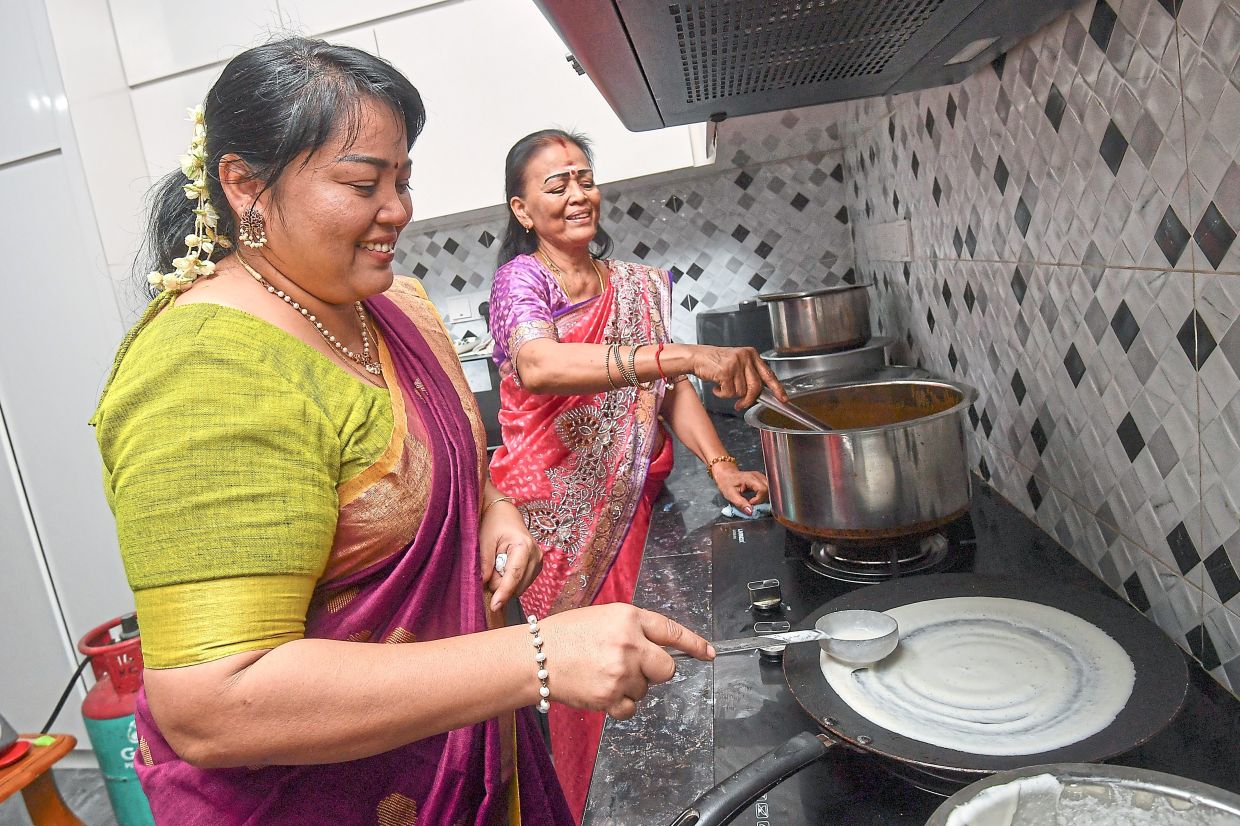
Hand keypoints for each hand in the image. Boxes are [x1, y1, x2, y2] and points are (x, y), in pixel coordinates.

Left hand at [480, 501, 541, 611]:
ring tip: (498, 564)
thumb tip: (485, 584)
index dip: (503, 593)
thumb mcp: (484, 540)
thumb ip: (485, 563)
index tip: (494, 606)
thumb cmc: (494, 524)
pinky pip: (522, 583)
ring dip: (506, 583)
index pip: (514, 576)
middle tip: (489, 568)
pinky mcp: (537, 566)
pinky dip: (511, 580)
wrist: (505, 514)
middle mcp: (536, 555)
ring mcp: (539, 561)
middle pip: (518, 585)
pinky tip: (505, 566)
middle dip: (500, 585)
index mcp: (524, 546)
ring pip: (520, 587)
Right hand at [540, 604, 713, 719]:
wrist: (534, 656)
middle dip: (656, 670)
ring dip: (631, 686)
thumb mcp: (604, 617)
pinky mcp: (610, 696)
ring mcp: (621, 672)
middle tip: (633, 667)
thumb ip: (634, 629)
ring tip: (602, 673)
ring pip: (646, 689)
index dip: (694, 644)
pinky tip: (601, 690)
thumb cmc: (565, 634)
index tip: (708, 653)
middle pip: (667, 668)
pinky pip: (631, 708)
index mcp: (629, 617)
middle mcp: (630, 643)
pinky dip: (620, 704)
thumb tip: (659, 649)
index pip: (672, 631)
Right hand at [689, 345, 786, 408]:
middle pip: (756, 387)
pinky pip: (729, 393)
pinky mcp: (725, 371)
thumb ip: (749, 374)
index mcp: (751, 354)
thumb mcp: (737, 363)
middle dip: (748, 400)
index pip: (768, 374)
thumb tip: (759, 392)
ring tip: (722, 386)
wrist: (696, 357)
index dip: (777, 388)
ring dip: (730, 394)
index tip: (783, 398)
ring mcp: (736, 364)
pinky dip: (722, 394)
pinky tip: (717, 387)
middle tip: (741, 404)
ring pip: (741, 392)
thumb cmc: (715, 362)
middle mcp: (746, 357)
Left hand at [711, 464, 768, 514]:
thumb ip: (741, 504)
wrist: (725, 474)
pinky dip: (763, 494)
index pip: (763, 490)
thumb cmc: (726, 483)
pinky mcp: (760, 479)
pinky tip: (756, 497)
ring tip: (754, 500)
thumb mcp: (730, 495)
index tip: (750, 503)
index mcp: (750, 478)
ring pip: (769, 489)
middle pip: (768, 489)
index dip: (759, 499)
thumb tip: (751, 512)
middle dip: (762, 499)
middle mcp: (757, 476)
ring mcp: (760, 476)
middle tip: (753, 503)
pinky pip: (767, 487)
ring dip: (763, 497)